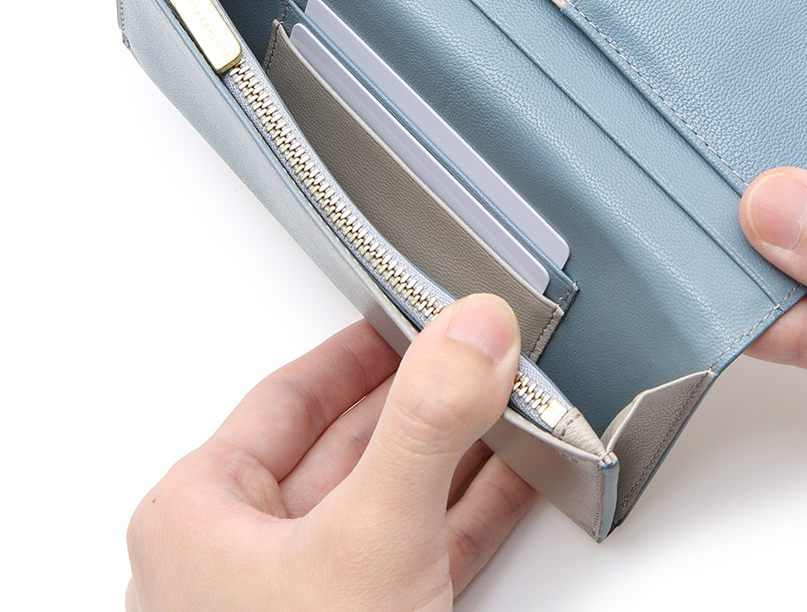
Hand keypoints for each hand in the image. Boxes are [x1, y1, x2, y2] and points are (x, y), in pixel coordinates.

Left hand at [126, 294, 534, 610]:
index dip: (363, 346)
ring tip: (515, 403)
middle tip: (485, 353)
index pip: (292, 391)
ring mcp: (307, 601)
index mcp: (204, 512)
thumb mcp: (370, 537)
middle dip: (430, 395)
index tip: (418, 311)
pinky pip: (424, 546)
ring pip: (394, 492)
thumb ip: (426, 420)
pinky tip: (515, 478)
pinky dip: (473, 509)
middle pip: (352, 438)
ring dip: (460, 449)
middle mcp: (246, 554)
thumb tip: (471, 329)